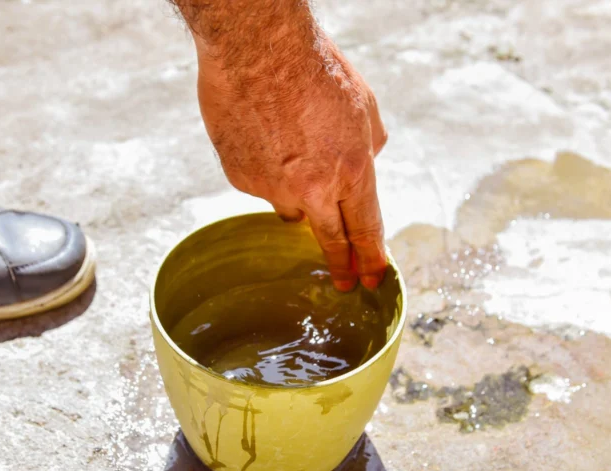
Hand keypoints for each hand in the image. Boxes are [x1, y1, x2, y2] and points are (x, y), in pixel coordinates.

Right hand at [193, 24, 387, 290]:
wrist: (256, 47)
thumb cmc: (315, 68)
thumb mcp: (364, 105)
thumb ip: (369, 146)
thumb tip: (365, 164)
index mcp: (352, 171)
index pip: (366, 231)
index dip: (371, 260)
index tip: (372, 279)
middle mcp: (312, 190)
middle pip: (330, 240)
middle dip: (340, 265)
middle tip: (342, 283)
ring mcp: (272, 188)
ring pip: (290, 207)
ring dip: (298, 192)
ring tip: (292, 147)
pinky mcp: (239, 178)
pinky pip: (259, 185)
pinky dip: (265, 169)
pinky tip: (263, 135)